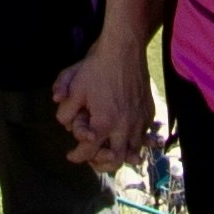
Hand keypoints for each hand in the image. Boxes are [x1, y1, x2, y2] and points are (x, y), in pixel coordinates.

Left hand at [55, 32, 147, 171]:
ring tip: (110, 151)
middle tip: (92, 158)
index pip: (88, 152)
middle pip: (115, 161)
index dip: (76, 156)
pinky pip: (145, 136)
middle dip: (101, 164)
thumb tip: (64, 125)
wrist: (124, 48)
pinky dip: (136, 142)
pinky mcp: (149, 112)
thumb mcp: (74, 87)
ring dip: (121, 155)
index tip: (71, 155)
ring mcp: (139, 121)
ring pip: (134, 152)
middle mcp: (124, 127)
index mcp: (104, 123)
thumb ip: (65, 111)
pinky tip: (127, 137)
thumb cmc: (97, 68)